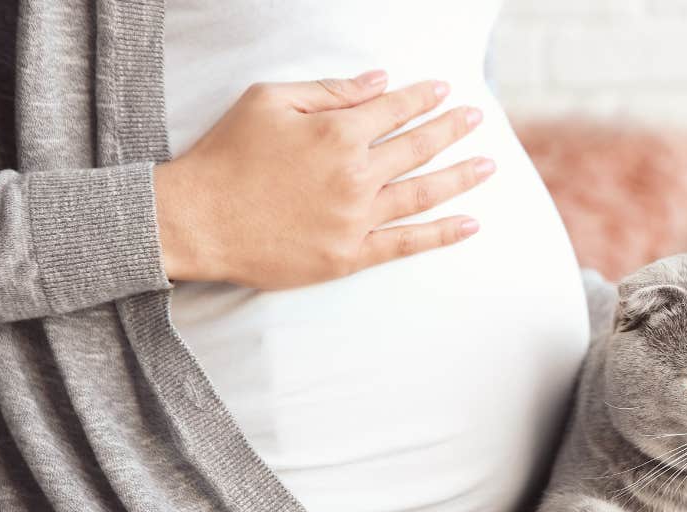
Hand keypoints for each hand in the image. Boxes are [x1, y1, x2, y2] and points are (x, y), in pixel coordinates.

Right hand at [154, 70, 492, 287]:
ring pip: (423, 194)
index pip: (394, 110)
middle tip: (478, 118)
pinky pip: (407, 244)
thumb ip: (329, 90)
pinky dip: (442, 234)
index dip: (422, 98)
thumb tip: (379, 81)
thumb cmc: (227, 155)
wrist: (197, 220)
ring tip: (489, 165)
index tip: (445, 90)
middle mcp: (355, 175)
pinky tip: (470, 225)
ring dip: (461, 177)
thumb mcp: (268, 101)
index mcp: (337, 133)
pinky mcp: (350, 255)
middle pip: (418, 148)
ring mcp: (356, 218)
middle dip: (452, 129)